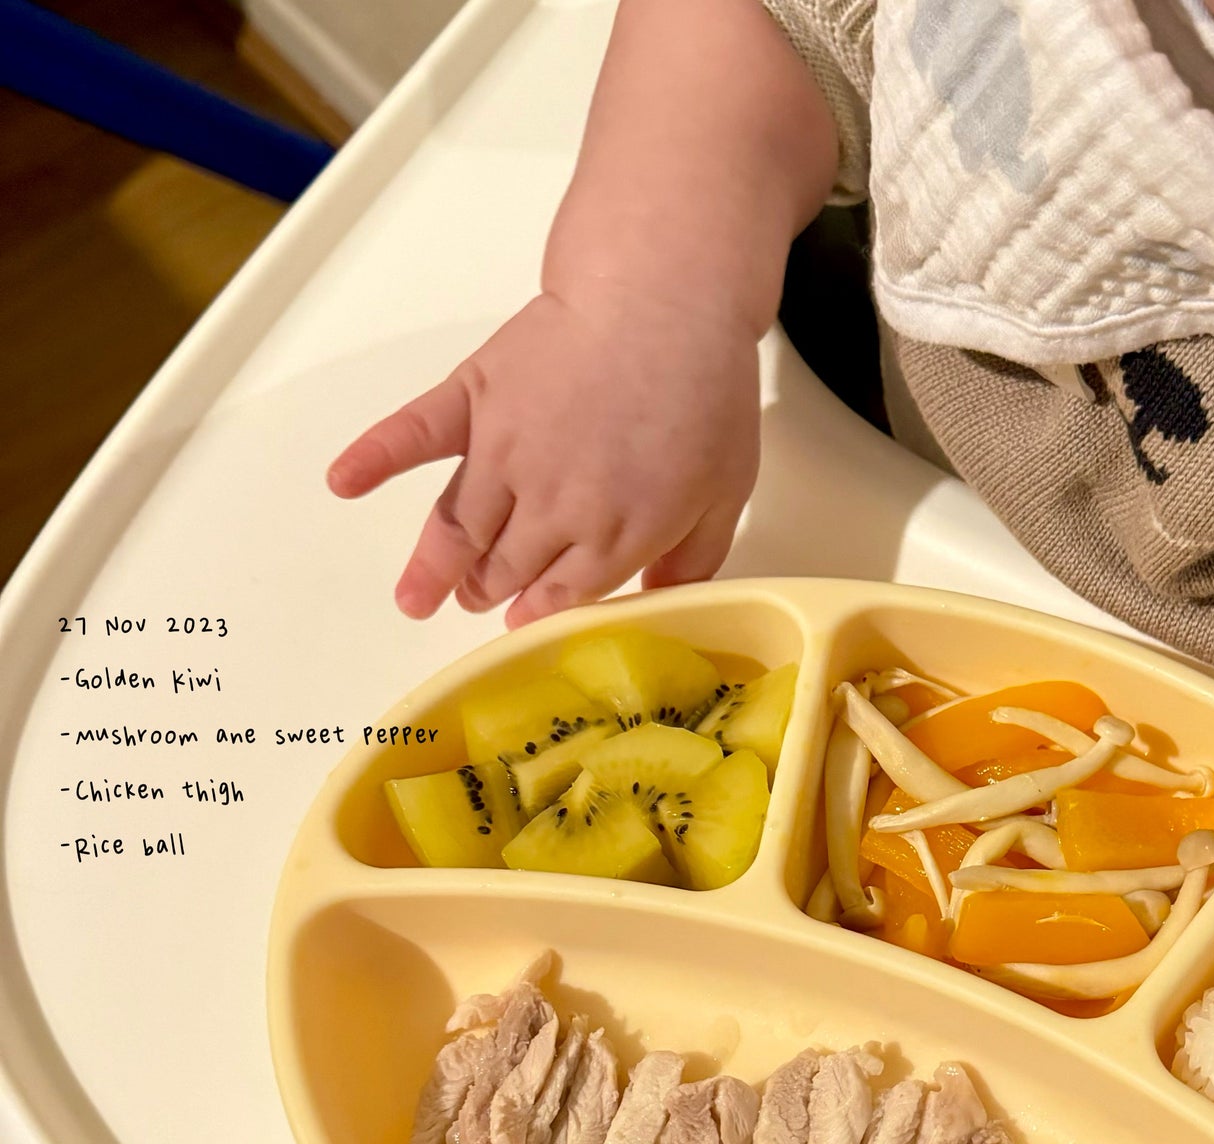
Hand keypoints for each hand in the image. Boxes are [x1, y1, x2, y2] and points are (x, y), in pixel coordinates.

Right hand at [326, 282, 760, 625]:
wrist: (662, 303)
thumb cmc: (705, 395)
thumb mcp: (725, 494)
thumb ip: (692, 559)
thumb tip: (662, 602)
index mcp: (610, 538)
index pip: (559, 596)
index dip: (535, 614)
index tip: (517, 624)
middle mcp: (548, 508)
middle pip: (506, 566)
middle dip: (488, 590)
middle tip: (475, 599)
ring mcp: (503, 453)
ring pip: (459, 527)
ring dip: (435, 567)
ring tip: (415, 597)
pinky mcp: (474, 399)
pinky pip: (413, 435)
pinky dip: (373, 458)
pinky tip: (342, 482)